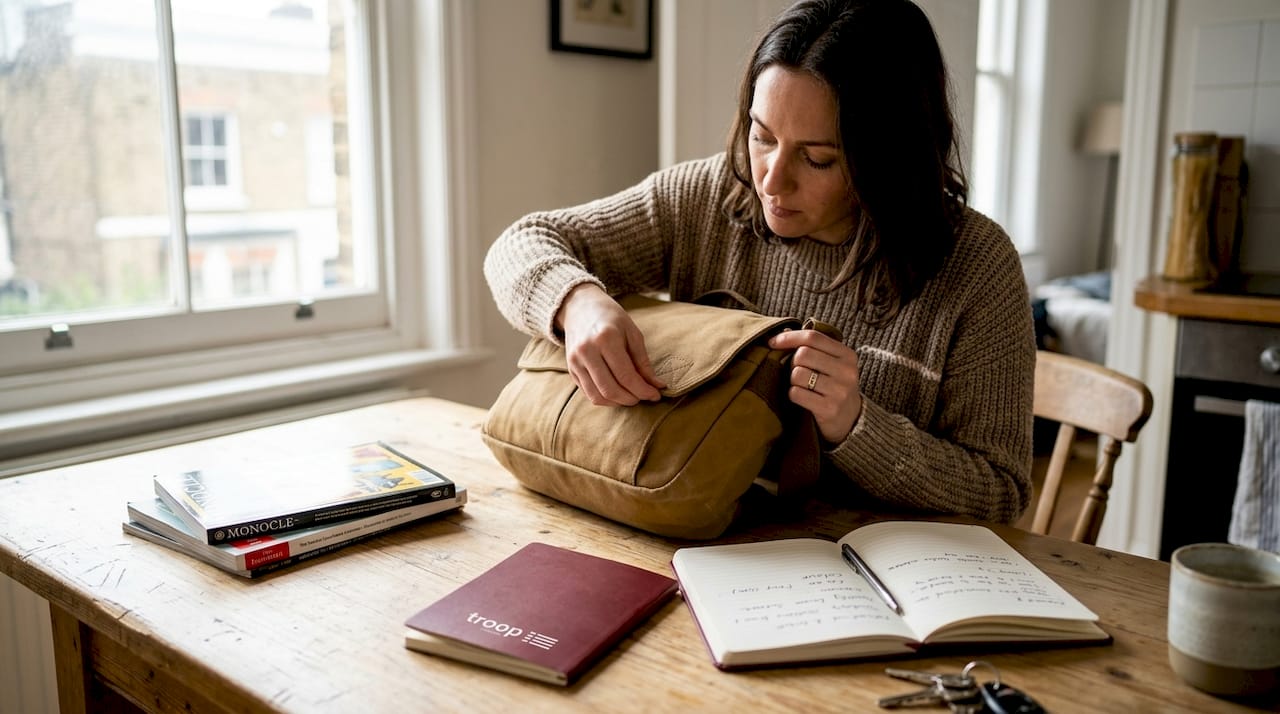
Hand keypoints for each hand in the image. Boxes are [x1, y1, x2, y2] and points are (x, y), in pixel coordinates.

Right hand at [556, 284, 665, 405]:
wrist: (580, 307)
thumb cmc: (611, 318)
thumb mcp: (632, 332)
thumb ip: (643, 361)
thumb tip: (657, 386)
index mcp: (605, 339)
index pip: (626, 376)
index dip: (643, 390)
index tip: (656, 395)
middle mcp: (587, 351)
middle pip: (611, 390)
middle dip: (631, 399)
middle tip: (644, 397)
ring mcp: (575, 362)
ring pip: (598, 396)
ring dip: (618, 403)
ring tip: (631, 396)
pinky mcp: (570, 369)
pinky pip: (588, 393)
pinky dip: (605, 399)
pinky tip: (617, 394)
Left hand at [768, 328, 862, 443]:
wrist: (850, 420)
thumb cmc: (834, 386)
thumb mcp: (832, 363)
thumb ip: (812, 347)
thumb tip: (782, 333)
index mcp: (847, 354)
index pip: (812, 337)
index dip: (789, 337)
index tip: (773, 342)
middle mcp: (846, 371)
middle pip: (803, 354)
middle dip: (792, 362)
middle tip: (796, 371)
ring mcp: (839, 391)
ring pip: (797, 374)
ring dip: (793, 380)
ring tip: (803, 385)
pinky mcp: (829, 409)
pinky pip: (796, 393)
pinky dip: (793, 394)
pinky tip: (803, 398)